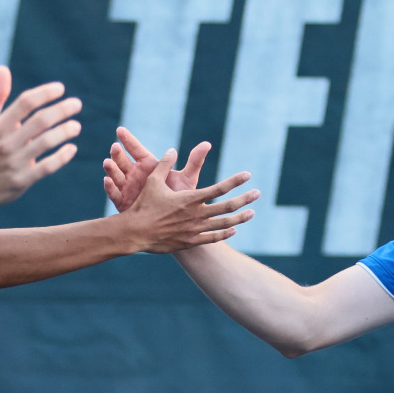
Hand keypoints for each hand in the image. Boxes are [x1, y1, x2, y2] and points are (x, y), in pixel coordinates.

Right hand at [0, 67, 81, 207]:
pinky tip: (72, 148)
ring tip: (76, 126)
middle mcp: (6, 142)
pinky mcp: (22, 180)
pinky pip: (46, 167)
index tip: (60, 88)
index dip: (45, 93)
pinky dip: (61, 157)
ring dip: (64, 132)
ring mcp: (15, 162)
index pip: (25, 103)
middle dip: (61, 110)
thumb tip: (3, 69)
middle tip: (76, 104)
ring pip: (45, 143)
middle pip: (40, 121)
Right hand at [103, 127, 208, 211]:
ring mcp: (128, 189)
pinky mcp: (123, 203)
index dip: (128, 140)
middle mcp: (136, 176)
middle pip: (124, 162)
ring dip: (112, 170)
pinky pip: (115, 194)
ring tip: (107, 162)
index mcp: (149, 167)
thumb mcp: (185, 180)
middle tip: (115, 147)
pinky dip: (110, 188)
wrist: (172, 224)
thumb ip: (194, 162)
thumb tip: (207, 144)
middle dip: (118, 154)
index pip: (137, 150)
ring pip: (117, 177)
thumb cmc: (178, 198)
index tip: (120, 130)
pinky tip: (107, 182)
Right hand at [114, 149, 258, 252]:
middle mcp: (196, 215)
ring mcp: (195, 230)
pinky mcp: (190, 242)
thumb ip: (164, 165)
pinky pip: (212, 238)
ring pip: (224, 225)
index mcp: (190, 199)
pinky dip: (224, 234)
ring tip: (252, 213)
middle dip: (244, 199)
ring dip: (240, 218)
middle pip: (227, 207)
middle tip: (258, 193)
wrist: (135, 233)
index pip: (219, 188)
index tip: (247, 175)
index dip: (235, 181)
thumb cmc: (143, 205)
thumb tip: (172, 150)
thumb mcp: (153, 181)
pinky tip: (233, 230)